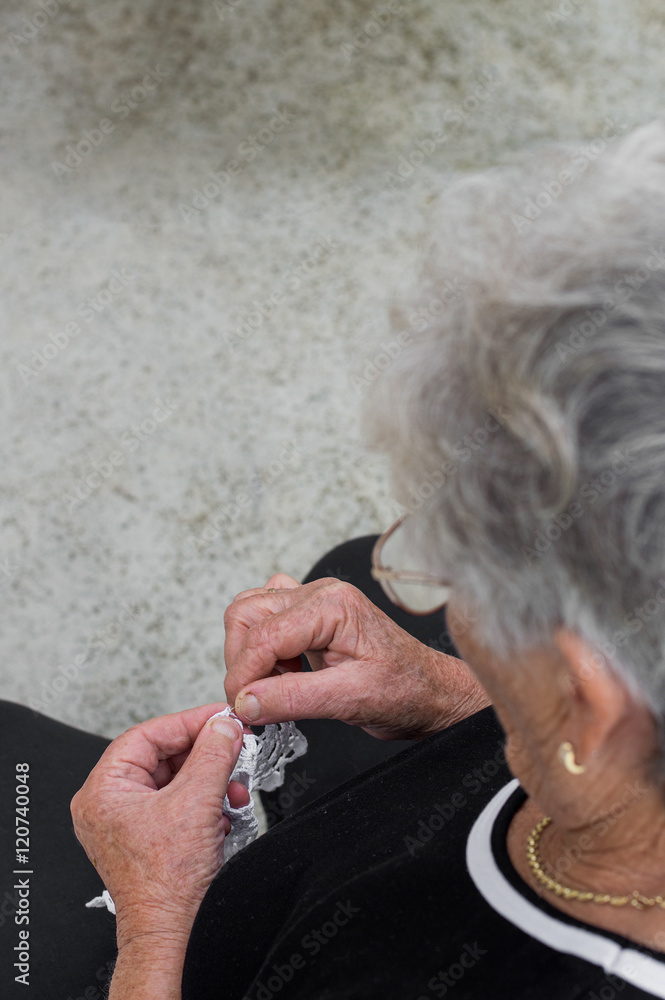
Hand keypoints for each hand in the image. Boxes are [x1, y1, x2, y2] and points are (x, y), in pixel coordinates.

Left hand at [71, 702, 249, 951]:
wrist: (172, 933)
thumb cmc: (166, 884)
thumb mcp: (197, 802)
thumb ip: (213, 754)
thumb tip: (224, 725)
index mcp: (104, 790)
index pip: (148, 735)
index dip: (188, 722)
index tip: (220, 717)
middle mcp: (108, 805)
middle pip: (163, 756)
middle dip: (204, 756)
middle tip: (232, 746)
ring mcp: (126, 823)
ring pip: (174, 781)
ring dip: (210, 780)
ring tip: (232, 786)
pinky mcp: (147, 838)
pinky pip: (177, 803)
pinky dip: (204, 802)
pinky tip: (222, 810)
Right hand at [224, 575, 489, 740]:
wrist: (430, 691)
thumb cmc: (406, 690)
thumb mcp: (351, 699)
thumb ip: (293, 698)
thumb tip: (246, 701)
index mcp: (333, 606)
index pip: (263, 634)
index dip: (244, 674)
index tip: (241, 708)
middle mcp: (320, 594)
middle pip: (246, 614)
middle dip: (241, 660)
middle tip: (252, 700)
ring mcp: (314, 601)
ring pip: (249, 613)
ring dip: (248, 653)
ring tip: (271, 686)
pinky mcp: (310, 615)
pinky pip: (265, 618)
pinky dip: (260, 647)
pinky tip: (282, 672)